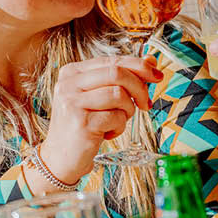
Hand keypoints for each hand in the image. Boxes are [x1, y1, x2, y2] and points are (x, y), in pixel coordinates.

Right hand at [39, 54, 162, 182]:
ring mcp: (73, 102)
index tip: (157, 76)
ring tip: (118, 121)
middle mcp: (69, 84)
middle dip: (139, 87)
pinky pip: (116, 117)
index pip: (113, 60)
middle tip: (145, 104)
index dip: (139, 66)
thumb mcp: (100, 97)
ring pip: (118, 94)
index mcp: (72, 72)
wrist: (61, 158)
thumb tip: (151, 60)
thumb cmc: (84, 125)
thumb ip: (122, 78)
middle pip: (117, 72)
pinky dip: (119, 127)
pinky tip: (108, 133)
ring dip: (127, 110)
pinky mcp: (81, 122)